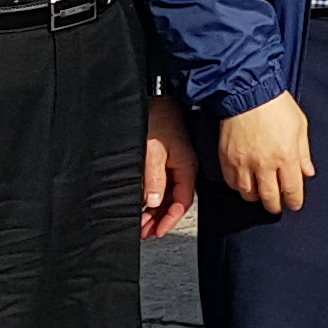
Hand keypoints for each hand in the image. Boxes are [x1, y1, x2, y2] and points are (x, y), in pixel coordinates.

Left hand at [140, 94, 200, 238]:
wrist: (158, 95)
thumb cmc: (159, 117)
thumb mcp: (153, 151)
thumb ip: (154, 178)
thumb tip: (155, 201)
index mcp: (187, 167)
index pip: (181, 203)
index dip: (169, 220)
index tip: (156, 232)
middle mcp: (184, 167)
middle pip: (174, 201)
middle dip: (159, 218)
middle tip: (143, 231)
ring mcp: (177, 162)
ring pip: (167, 193)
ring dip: (154, 208)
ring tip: (140, 221)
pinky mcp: (168, 155)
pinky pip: (163, 182)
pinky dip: (153, 194)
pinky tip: (143, 201)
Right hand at [217, 92, 312, 213]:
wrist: (247, 92)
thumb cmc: (275, 104)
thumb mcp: (299, 126)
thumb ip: (304, 153)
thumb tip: (308, 171)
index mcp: (286, 156)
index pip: (291, 190)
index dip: (294, 201)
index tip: (294, 204)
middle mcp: (264, 164)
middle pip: (269, 197)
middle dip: (275, 205)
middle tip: (277, 205)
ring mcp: (244, 163)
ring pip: (248, 193)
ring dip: (256, 197)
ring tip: (260, 194)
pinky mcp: (228, 158)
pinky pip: (231, 182)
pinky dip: (238, 186)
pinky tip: (244, 183)